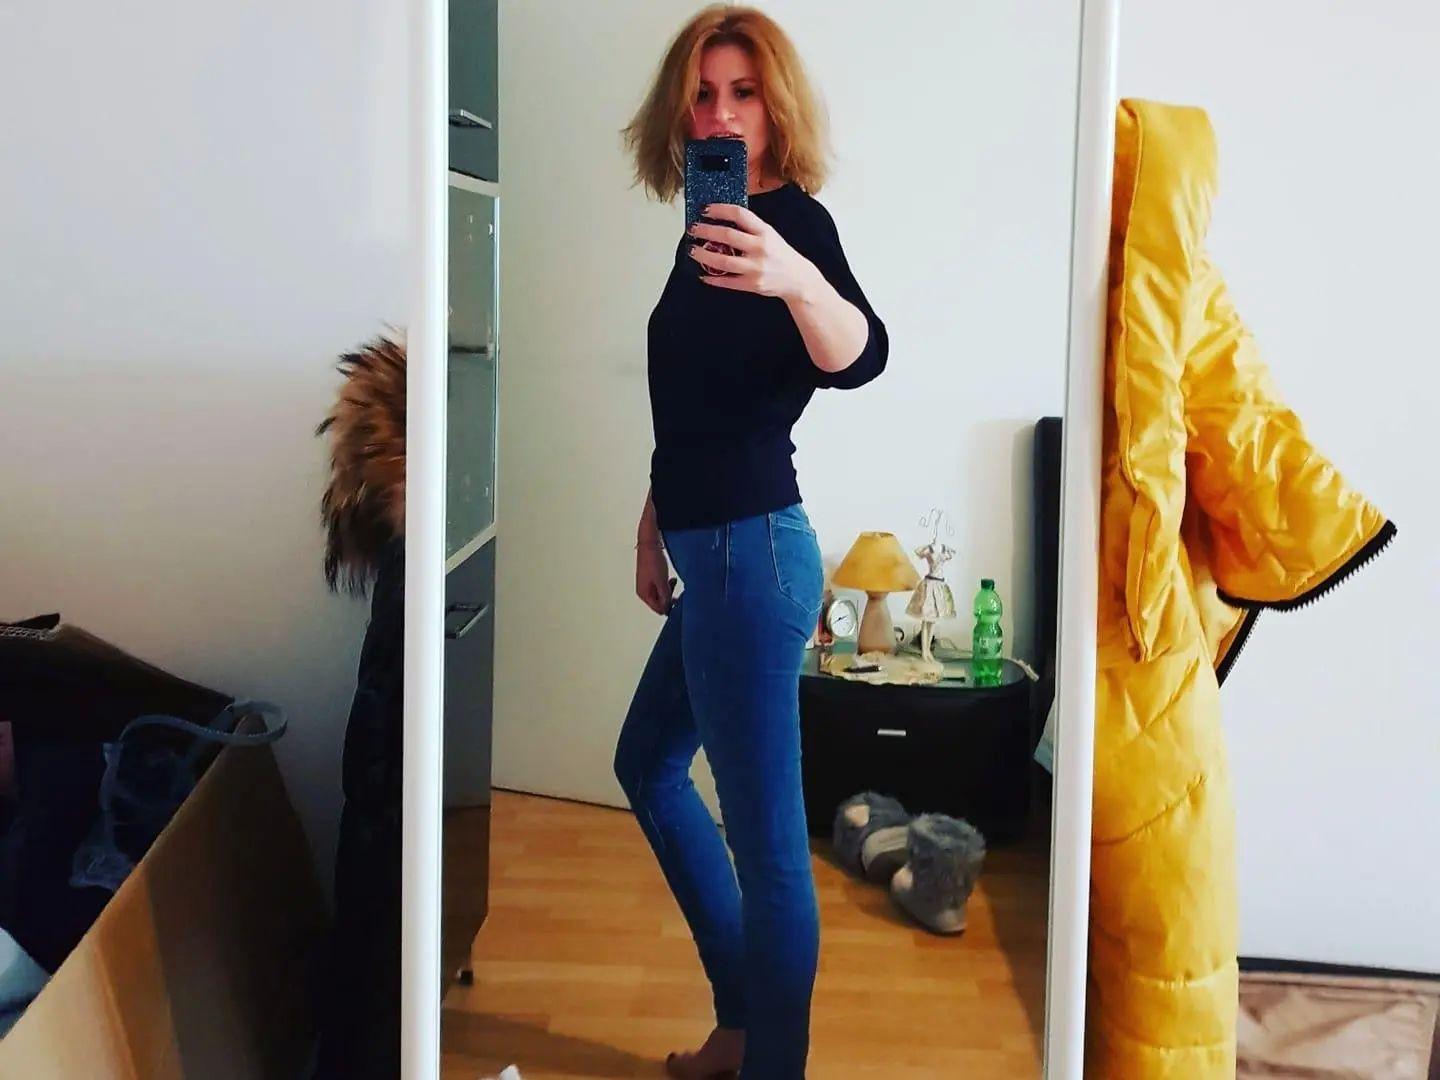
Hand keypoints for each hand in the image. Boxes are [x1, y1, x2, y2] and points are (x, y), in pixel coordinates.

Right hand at [636, 543, 675, 614]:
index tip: (679, 602)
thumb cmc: (653, 561)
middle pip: (659, 603)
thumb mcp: (661, 581)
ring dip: (669, 591)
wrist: (649, 544)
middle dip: (669, 598)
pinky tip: (671, 578)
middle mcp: (643, 591)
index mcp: (643, 594)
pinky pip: (660, 587)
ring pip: (660, 595)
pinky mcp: (651, 578)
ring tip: (673, 581)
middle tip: (678, 593)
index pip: (658, 609)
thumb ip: (665, 596)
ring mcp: (647, 584)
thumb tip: (667, 608)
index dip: (669, 607)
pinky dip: (667, 585)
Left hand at [688, 203, 820, 300]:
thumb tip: (723, 220)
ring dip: (703, 254)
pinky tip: (702, 274)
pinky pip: (726, 281)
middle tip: (693, 229)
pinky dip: (712, 278)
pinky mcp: (752, 285)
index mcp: (765, 232)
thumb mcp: (770, 235)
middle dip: (705, 231)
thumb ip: (751, 228)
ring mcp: (755, 268)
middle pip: (727, 236)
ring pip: (722, 261)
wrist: (798, 280)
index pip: (739, 214)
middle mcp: (760, 248)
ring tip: (693, 250)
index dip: (720, 210)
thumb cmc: (781, 255)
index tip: (705, 209)